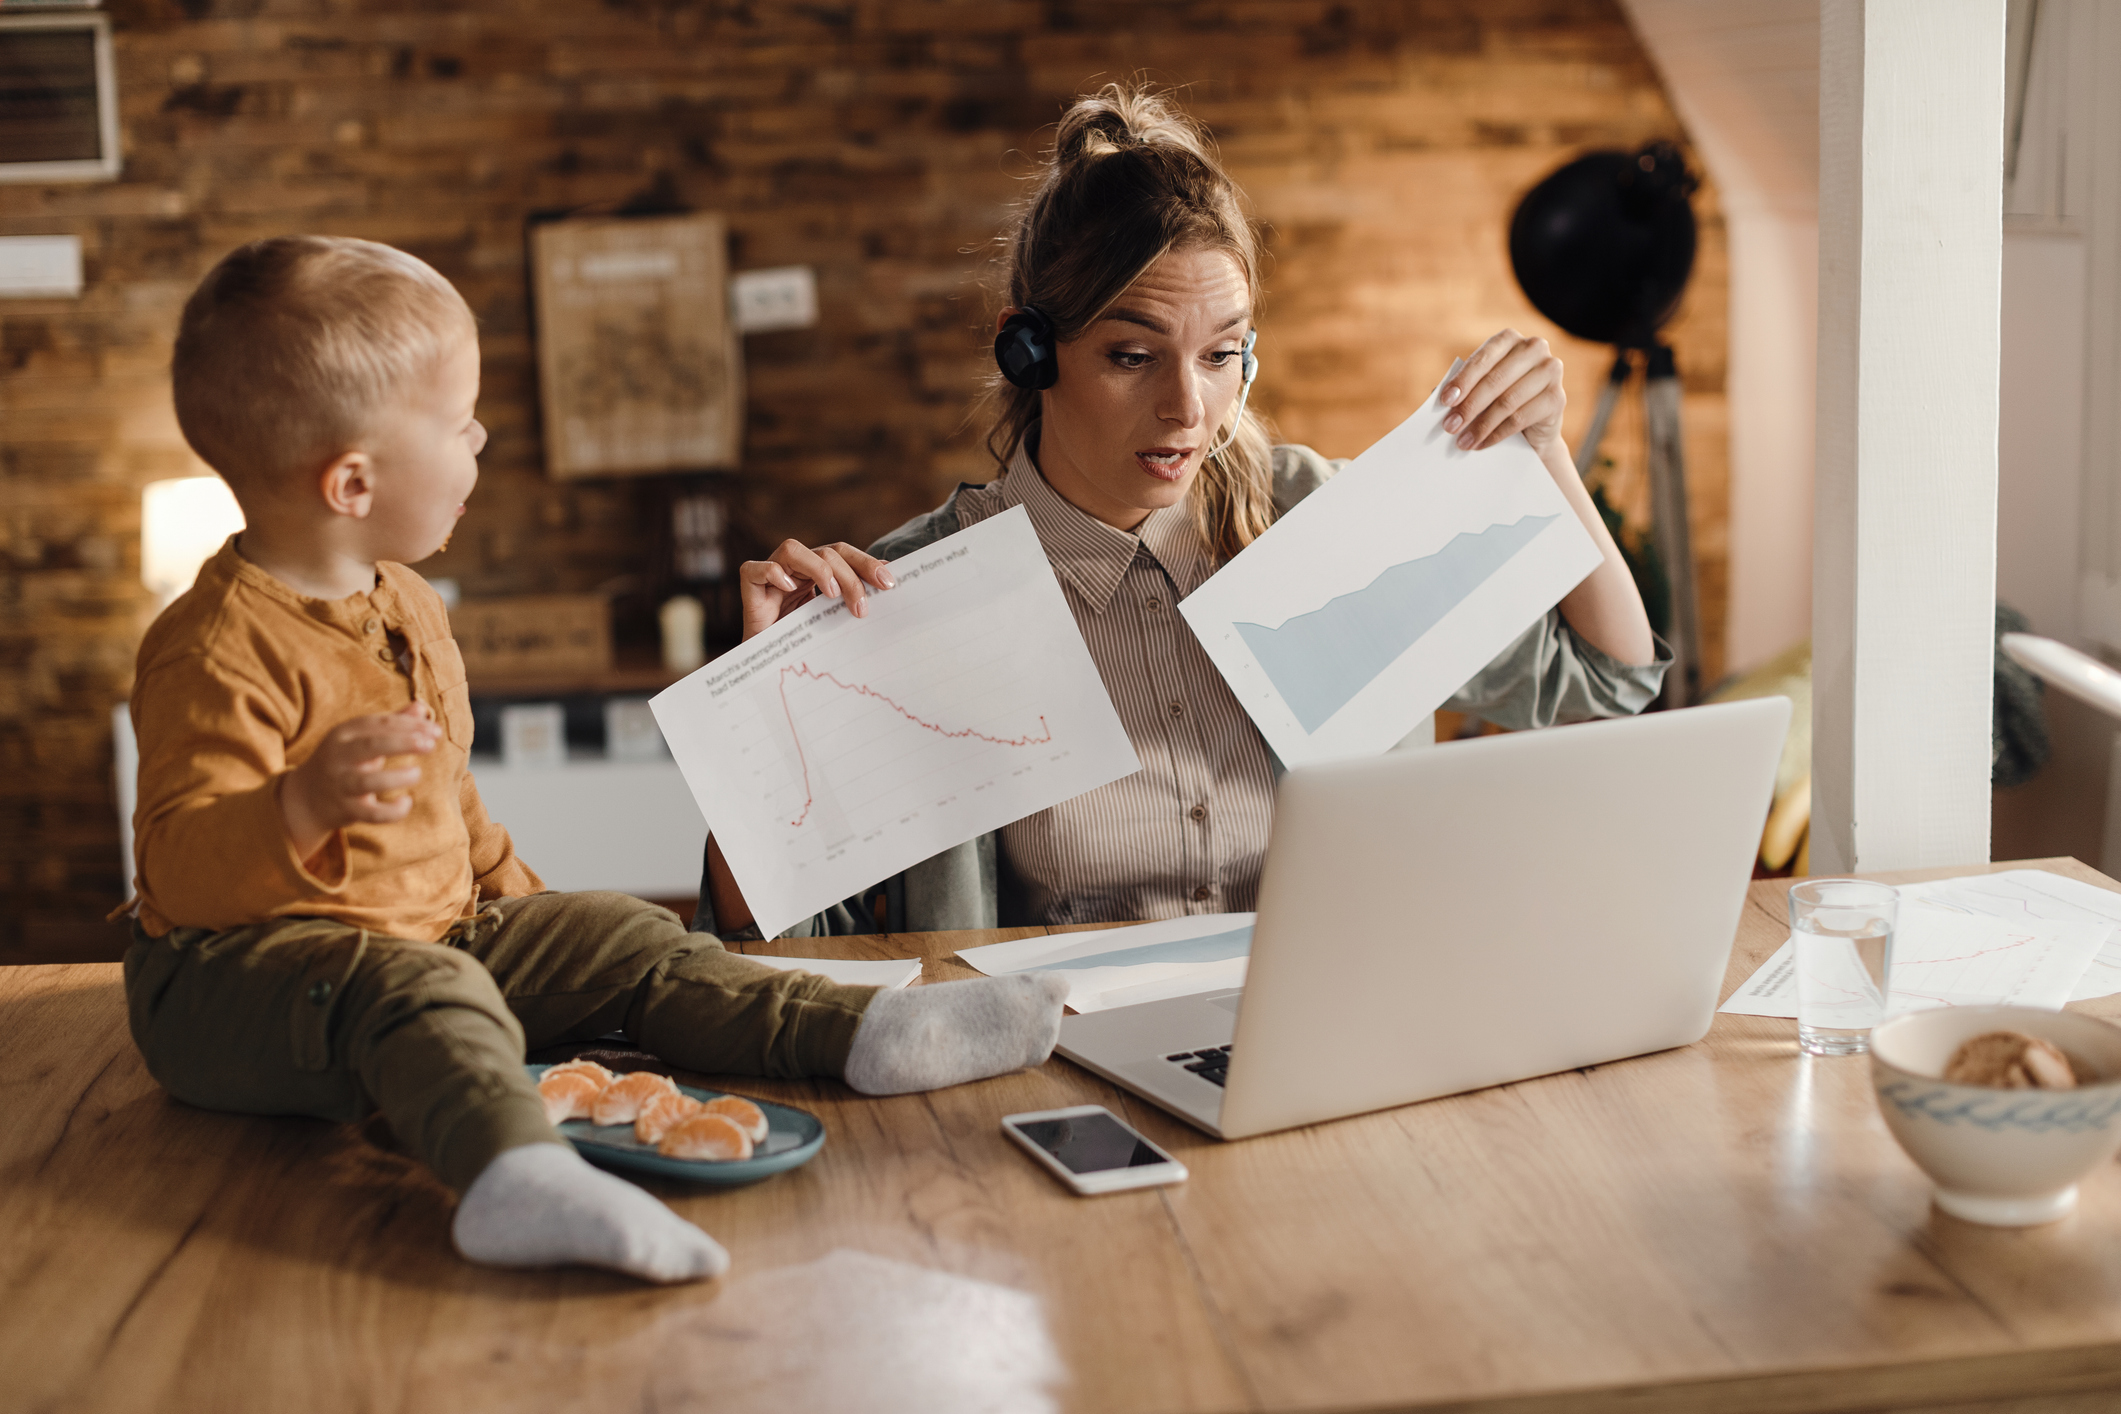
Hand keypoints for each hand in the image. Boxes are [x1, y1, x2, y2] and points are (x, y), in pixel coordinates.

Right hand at [280, 701, 438, 861]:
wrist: (306, 798)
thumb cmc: (344, 761)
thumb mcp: (360, 739)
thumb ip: (391, 724)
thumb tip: (421, 707)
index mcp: (344, 734)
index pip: (378, 723)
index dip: (409, 725)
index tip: (435, 730)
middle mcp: (339, 757)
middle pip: (371, 746)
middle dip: (403, 742)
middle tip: (430, 744)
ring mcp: (340, 785)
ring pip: (368, 781)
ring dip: (397, 777)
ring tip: (417, 773)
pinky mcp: (345, 810)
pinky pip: (371, 813)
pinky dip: (392, 811)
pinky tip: (406, 802)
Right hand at [738, 540, 895, 640]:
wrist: (770, 671)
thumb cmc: (804, 646)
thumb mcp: (835, 622)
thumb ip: (854, 602)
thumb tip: (889, 583)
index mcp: (817, 572)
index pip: (843, 554)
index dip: (866, 563)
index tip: (888, 584)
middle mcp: (795, 569)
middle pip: (826, 552)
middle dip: (850, 575)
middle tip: (863, 607)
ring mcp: (771, 576)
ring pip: (792, 549)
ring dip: (818, 569)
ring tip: (833, 595)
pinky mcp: (750, 589)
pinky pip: (755, 568)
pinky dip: (773, 573)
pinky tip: (790, 589)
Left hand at [1437, 329, 1566, 456]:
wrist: (1531, 428)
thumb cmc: (1498, 401)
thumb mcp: (1479, 389)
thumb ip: (1463, 388)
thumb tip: (1438, 396)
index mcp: (1510, 339)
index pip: (1483, 358)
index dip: (1463, 380)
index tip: (1446, 401)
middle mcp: (1534, 348)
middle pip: (1495, 380)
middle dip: (1469, 406)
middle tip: (1450, 426)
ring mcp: (1550, 371)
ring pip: (1508, 401)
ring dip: (1481, 425)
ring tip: (1462, 441)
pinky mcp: (1557, 398)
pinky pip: (1521, 418)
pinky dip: (1497, 434)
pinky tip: (1481, 444)